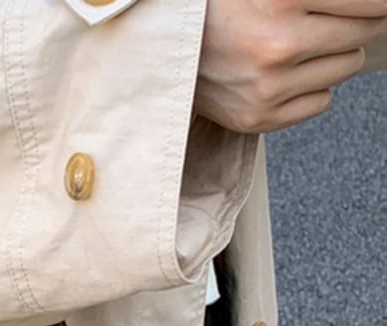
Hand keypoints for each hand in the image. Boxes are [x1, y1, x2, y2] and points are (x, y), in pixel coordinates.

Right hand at [195, 0, 386, 132]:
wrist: (158, 48)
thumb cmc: (215, 8)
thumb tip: (378, 6)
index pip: (373, 2)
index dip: (375, 1)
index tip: (366, 4)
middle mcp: (276, 45)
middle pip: (365, 32)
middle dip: (353, 21)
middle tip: (320, 18)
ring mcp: (267, 87)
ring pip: (348, 67)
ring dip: (331, 53)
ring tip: (290, 44)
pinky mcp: (258, 118)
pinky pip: (322, 101)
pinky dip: (310, 86)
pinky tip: (279, 72)